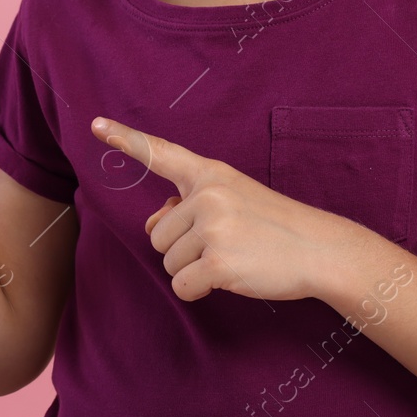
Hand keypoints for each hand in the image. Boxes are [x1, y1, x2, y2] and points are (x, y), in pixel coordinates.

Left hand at [92, 116, 350, 303]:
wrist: (321, 250)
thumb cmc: (272, 227)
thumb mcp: (232, 201)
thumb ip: (188, 205)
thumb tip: (152, 222)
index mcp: (210, 173)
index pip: (161, 153)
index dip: (125, 139)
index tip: (95, 125)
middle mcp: (208, 195)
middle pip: (157, 234)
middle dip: (183, 248)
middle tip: (226, 244)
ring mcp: (213, 228)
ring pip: (167, 261)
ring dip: (193, 270)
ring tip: (233, 258)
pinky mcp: (219, 262)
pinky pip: (182, 286)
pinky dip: (199, 291)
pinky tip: (230, 278)